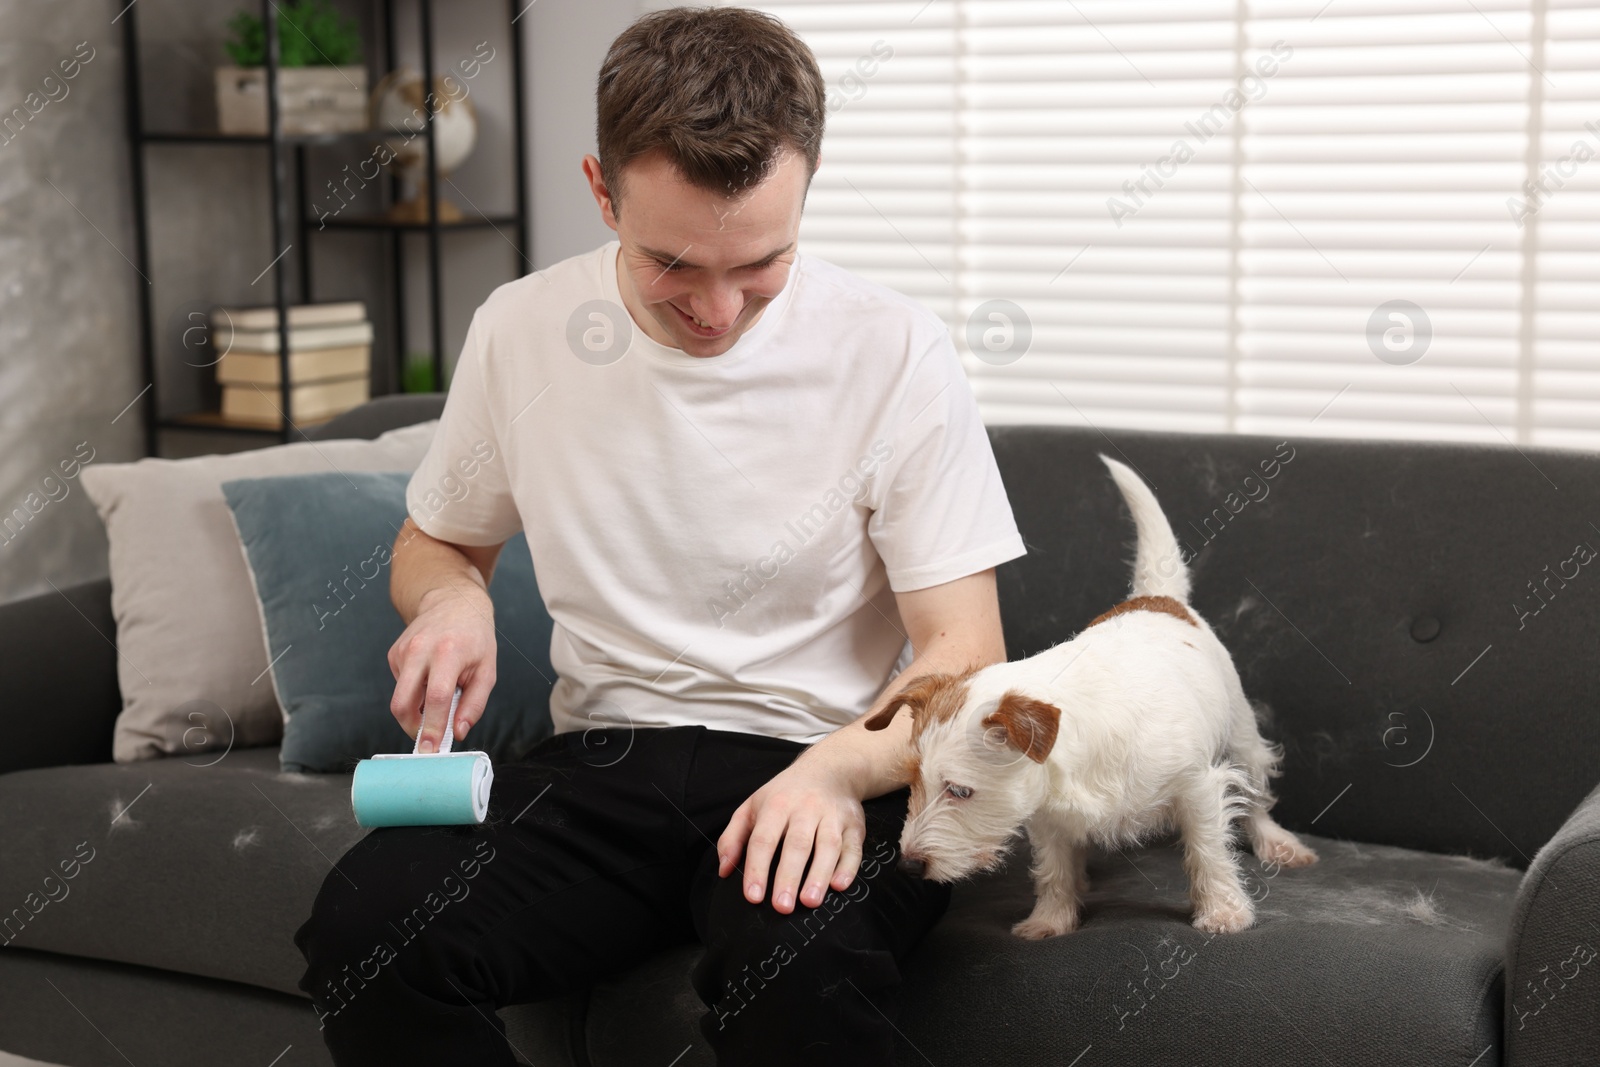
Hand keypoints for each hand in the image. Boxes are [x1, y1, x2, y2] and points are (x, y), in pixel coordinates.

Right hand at [386, 585, 496, 752]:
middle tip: (428, 738)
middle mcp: (420, 650)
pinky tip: (429, 677)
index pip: (436, 697)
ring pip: (400, 697)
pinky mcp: (394, 653)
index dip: (431, 727)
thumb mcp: (487, 670)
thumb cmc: (475, 638)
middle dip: (412, 728)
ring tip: (438, 696)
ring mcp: (403, 651)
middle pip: (403, 702)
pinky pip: (400, 685)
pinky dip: (414, 691)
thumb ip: (474, 704)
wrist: (453, 602)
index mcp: (448, 653)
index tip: (429, 749)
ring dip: (416, 709)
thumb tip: (457, 732)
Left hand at [716, 757, 867, 913]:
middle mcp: (806, 809)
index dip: (757, 868)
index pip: (764, 839)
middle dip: (789, 876)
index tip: (753, 896)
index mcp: (777, 806)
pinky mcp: (854, 825)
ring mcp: (833, 816)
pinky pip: (853, 847)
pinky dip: (848, 867)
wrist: (829, 768)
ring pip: (828, 846)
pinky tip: (838, 885)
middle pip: (797, 845)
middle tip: (782, 906)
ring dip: (819, 874)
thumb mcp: (752, 806)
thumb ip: (733, 837)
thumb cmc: (785, 794)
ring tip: (810, 901)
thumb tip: (725, 870)